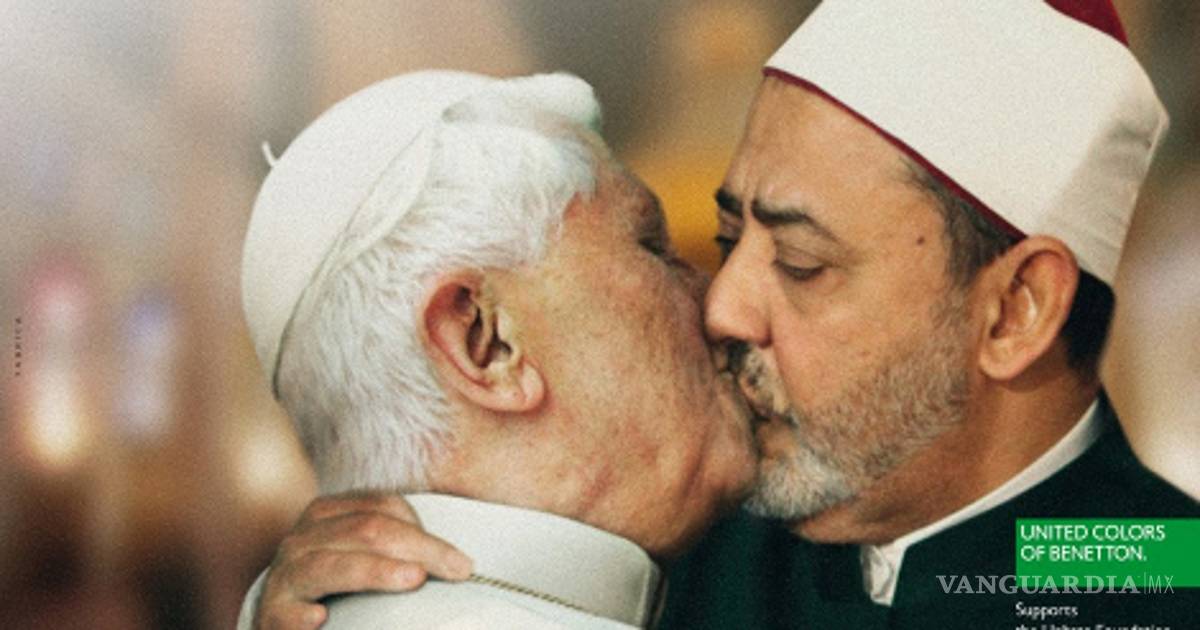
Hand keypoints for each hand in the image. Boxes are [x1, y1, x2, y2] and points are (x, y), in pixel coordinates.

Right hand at [254, 492, 473, 629]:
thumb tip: (457, 561)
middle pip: (368, 530)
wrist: (280, 620)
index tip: (461, 564)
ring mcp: (284, 576)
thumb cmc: (332, 590)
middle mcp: (302, 539)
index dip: (426, 533)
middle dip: (419, 548)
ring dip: (376, 571)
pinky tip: (320, 620)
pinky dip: (304, 615)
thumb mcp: (360, 555)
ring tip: (414, 578)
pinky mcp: (272, 615)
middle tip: (458, 570)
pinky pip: (288, 613)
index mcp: (326, 515)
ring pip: (334, 565)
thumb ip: (396, 544)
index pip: (383, 508)